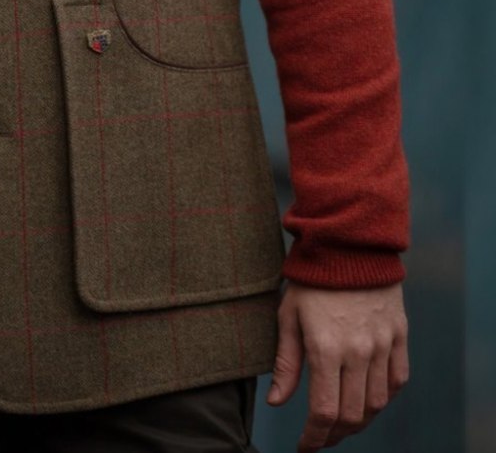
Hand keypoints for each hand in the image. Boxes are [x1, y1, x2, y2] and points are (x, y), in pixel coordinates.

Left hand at [266, 280, 408, 451]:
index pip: (325, 411)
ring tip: (342, 423)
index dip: (314, 438)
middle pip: (352, 414)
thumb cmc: (311, 278)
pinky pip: (397, 381)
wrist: (349, 243)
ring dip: (359, 421)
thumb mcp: (288, 315)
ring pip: (377, 403)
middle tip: (321, 438)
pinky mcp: (399, 336)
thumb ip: (285, 363)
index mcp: (326, 347)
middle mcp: (359, 351)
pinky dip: (384, 398)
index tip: (304, 446)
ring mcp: (383, 344)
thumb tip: (277, 402)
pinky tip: (368, 399)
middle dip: (334, 435)